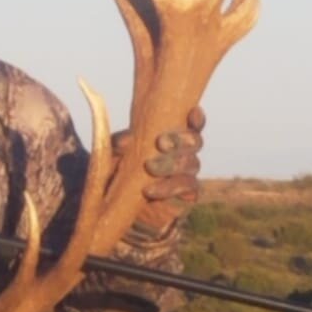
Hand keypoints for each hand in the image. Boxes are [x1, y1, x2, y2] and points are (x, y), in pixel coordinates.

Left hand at [113, 106, 204, 243]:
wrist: (121, 199)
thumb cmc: (120, 167)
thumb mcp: (115, 153)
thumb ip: (120, 143)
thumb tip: (125, 142)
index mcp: (174, 136)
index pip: (193, 124)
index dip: (197, 118)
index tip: (192, 112)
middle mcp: (185, 152)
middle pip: (195, 142)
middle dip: (180, 140)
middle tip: (160, 143)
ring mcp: (187, 172)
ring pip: (192, 165)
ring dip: (173, 166)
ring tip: (149, 169)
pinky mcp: (185, 194)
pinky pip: (193, 190)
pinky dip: (182, 189)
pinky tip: (166, 191)